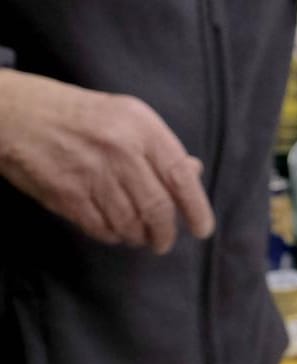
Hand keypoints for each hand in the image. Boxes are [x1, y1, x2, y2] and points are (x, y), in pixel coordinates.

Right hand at [0, 70, 214, 252]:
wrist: (13, 112)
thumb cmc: (77, 116)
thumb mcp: (125, 116)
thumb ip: (159, 147)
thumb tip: (194, 172)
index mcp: (140, 127)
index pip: (181, 176)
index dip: (196, 209)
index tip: (202, 229)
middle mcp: (119, 149)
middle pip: (158, 208)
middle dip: (165, 233)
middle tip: (164, 242)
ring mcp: (91, 173)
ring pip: (130, 222)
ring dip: (138, 236)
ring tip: (138, 236)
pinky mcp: (66, 193)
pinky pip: (100, 227)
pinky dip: (111, 235)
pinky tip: (113, 231)